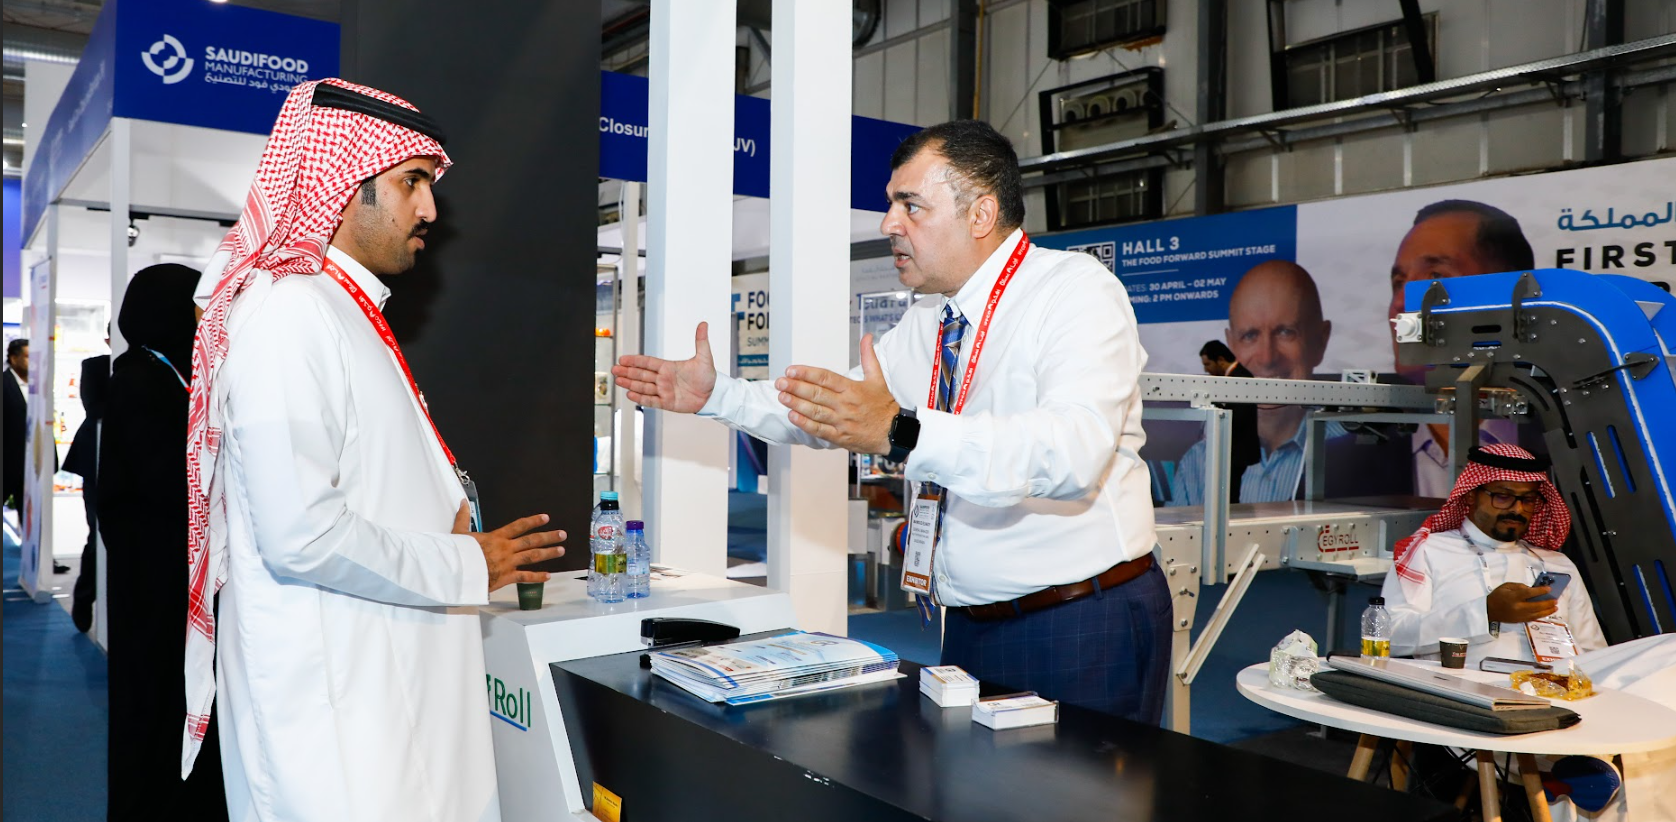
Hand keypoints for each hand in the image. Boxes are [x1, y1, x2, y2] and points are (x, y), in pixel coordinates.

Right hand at [454, 502, 566, 592]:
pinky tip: (548, 576)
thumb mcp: (459, 532)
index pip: (519, 526)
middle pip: (532, 540)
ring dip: (548, 553)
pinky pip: (525, 577)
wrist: (457, 571)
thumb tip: (463, 502)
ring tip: (561, 550)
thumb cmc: (458, 553)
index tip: (546, 518)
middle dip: (548, 536)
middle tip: (562, 534)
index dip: (533, 521)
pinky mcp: (506, 577)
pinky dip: (537, 577)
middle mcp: (506, 548)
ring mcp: (508, 562)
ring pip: (532, 556)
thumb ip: (463, 517)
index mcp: (496, 537)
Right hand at [611, 322, 716, 412]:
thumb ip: (701, 341)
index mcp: (669, 367)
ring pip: (643, 387)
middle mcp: (664, 379)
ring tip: (618, 380)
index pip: (648, 362)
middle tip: (615, 369)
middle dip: (628, 371)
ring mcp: (664, 391)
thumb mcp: (705, 357)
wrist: (713, 395)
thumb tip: (703, 324)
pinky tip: (630, 395)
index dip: (635, 360)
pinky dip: (641, 399)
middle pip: (641, 374)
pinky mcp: (667, 403)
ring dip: (630, 384)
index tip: (623, 358)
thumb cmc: (708, 376)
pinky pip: (651, 401)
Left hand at [775, 334, 898, 453]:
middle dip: (796, 387)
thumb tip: (867, 337)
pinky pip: (819, 430)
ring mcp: (842, 421)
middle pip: (817, 394)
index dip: (807, 373)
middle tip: (780, 382)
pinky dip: (805, 424)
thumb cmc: (883, 406)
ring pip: (815, 411)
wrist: (894, 432)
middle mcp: (845, 404)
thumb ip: (868, 357)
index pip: (826, 378)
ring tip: (782, 397)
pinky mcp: (840, 437)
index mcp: (852, 389)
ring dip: (796, 404)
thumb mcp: (878, 378)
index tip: (791, 370)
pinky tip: (793, 416)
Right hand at [1486, 582, 1558, 623]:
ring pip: (1537, 614)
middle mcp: (1517, 607)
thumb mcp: (1506, 586)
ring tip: (1555, 607)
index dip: (1540, 591)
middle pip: (1536, 605)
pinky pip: (1533, 618)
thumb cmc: (1497, 596)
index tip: (1548, 589)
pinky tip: (1546, 612)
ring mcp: (1519, 615)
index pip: (1528, 593)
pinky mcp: (1520, 621)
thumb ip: (1519, 586)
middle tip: (1555, 600)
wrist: (1489, 610)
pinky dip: (1541, 615)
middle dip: (1547, 603)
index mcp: (1512, 597)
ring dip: (1547, 611)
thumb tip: (1532, 589)